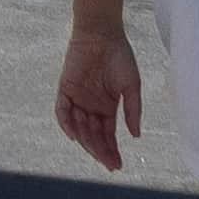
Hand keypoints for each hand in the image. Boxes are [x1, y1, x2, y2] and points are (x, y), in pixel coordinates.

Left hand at [57, 24, 138, 168]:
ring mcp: (77, 99)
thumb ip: (132, 110)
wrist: (103, 34)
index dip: (111, 151)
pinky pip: (62, 110)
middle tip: (108, 163)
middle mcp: (91, 106)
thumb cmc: (120, 56)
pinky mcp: (65, 88)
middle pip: (93, 135)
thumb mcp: (131, 86)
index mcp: (107, 108)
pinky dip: (66, 123)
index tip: (117, 165)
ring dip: (87, 140)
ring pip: (79, 127)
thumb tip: (136, 136)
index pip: (108, 135)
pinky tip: (74, 136)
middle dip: (100, 150)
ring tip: (97, 151)